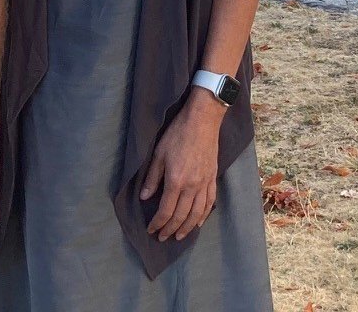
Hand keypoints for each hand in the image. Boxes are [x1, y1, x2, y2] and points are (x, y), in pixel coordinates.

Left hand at [140, 89, 224, 241]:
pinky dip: (204, 216)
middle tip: (162, 238)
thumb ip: (152, 178)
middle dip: (170, 229)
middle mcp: (192, 186)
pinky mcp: (212, 178)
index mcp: (176, 181)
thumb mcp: (158, 154)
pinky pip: (210, 203)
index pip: (165, 210)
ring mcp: (204, 183)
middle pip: (181, 216)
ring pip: (197, 213)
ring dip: (187, 228)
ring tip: (180, 236)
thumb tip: (145, 197)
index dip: (157, 223)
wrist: (202, 121)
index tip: (151, 230)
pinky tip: (198, 223)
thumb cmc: (177, 134)